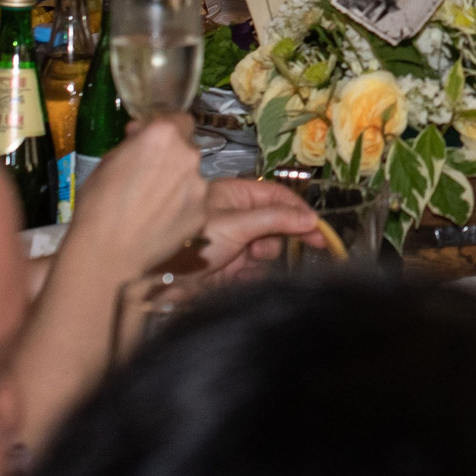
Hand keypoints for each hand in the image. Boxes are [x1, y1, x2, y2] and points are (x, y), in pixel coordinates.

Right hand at [63, 114, 206, 277]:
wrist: (107, 251)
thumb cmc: (98, 203)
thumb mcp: (108, 161)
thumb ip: (134, 143)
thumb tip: (142, 134)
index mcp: (163, 135)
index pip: (180, 120)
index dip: (166, 130)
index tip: (152, 142)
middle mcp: (188, 155)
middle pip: (187, 149)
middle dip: (171, 158)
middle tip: (149, 176)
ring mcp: (199, 186)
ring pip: (192, 177)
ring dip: (177, 183)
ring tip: (153, 204)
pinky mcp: (202, 214)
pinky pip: (194, 203)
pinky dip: (181, 208)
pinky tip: (161, 220)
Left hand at [191, 177, 323, 274]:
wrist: (156, 280)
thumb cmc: (191, 241)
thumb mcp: (236, 224)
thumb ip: (275, 219)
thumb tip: (310, 218)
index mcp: (235, 196)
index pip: (277, 197)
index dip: (299, 211)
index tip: (319, 229)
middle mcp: (236, 217)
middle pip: (276, 223)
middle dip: (283, 235)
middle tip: (305, 247)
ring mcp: (233, 242)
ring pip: (266, 248)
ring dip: (265, 255)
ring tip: (249, 259)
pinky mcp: (229, 268)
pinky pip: (254, 270)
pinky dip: (253, 274)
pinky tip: (241, 275)